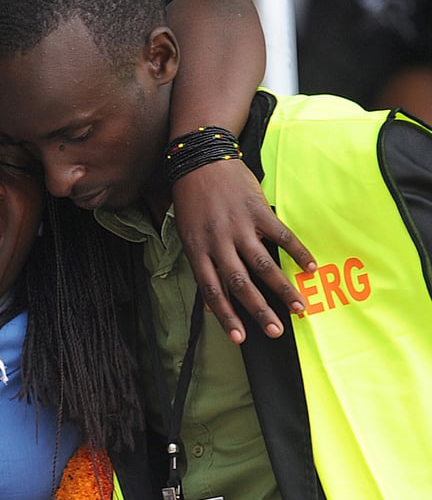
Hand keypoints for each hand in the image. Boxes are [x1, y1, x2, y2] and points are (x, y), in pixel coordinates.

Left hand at [172, 160, 314, 342]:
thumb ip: (201, 265)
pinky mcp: (258, 211)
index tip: (240, 338)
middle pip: (241, 284)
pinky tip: (311, 268)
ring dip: (283, 289)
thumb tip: (210, 302)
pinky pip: (282, 236)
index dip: (226, 316)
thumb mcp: (187, 234)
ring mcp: (240, 227)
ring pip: (263, 265)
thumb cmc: (191, 200)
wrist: (201, 160)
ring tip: (299, 309)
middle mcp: (218, 242)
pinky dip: (298, 252)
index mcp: (198, 250)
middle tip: (276, 332)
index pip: (212, 291)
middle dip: (260, 311)